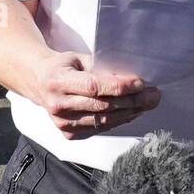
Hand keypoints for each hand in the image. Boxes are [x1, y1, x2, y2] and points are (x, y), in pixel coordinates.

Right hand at [28, 51, 161, 141]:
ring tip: (147, 104)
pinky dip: (119, 121)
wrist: (40, 83)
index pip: (94, 87)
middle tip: (153, 95)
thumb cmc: (63, 66)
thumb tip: (131, 76)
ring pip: (104, 121)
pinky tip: (132, 112)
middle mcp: (58, 105)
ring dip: (130, 113)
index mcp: (58, 81)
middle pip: (102, 106)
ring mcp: (62, 123)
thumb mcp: (78, 58)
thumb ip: (101, 67)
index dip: (119, 87)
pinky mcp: (69, 134)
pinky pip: (100, 129)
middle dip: (132, 101)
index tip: (140, 83)